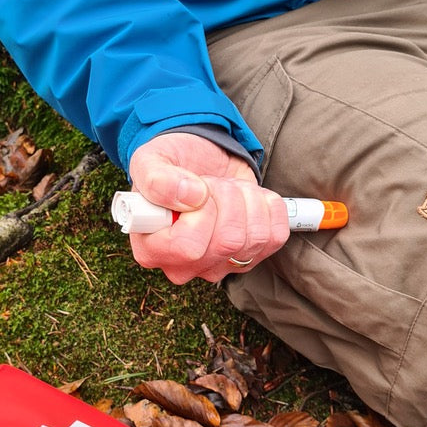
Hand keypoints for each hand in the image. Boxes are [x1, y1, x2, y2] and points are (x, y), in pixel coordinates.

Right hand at [127, 132, 289, 283]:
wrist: (200, 161)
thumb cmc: (171, 164)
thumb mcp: (150, 160)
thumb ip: (157, 178)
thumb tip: (192, 196)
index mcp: (151, 249)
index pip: (187, 247)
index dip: (201, 212)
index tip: (196, 189)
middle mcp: (184, 266)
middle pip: (227, 242)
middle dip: (226, 197)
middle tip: (211, 183)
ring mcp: (220, 265)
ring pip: (255, 238)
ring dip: (246, 198)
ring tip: (227, 187)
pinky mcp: (251, 256)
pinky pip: (276, 235)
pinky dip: (268, 206)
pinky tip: (248, 197)